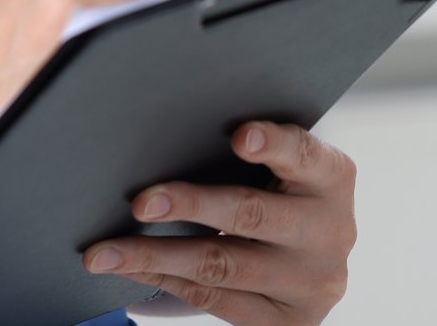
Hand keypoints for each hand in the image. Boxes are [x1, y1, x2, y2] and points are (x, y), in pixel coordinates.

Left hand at [84, 120, 356, 324]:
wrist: (311, 258)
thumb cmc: (279, 189)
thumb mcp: (281, 164)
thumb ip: (247, 146)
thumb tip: (164, 130)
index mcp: (332, 177)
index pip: (304, 153)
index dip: (273, 143)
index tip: (239, 136)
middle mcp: (331, 232)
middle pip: (251, 214)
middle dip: (191, 205)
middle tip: (141, 202)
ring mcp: (312, 283)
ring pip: (222, 267)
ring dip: (155, 256)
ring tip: (104, 252)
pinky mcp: (290, 322)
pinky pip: (215, 301)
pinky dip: (165, 281)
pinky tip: (131, 268)